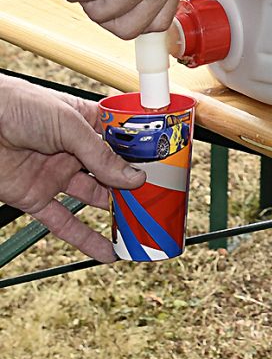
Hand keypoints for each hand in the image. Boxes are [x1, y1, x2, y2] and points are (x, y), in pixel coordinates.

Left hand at [0, 76, 144, 262]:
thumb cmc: (18, 105)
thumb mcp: (68, 124)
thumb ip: (100, 154)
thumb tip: (134, 178)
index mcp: (85, 123)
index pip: (122, 139)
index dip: (143, 152)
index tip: (167, 166)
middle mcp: (73, 150)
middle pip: (111, 172)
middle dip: (135, 187)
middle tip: (159, 201)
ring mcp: (55, 175)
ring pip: (93, 199)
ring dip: (116, 214)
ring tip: (141, 227)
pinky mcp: (35, 197)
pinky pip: (62, 222)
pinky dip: (85, 239)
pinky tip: (106, 253)